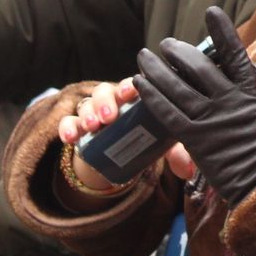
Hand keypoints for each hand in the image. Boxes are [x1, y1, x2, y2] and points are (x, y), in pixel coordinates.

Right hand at [58, 80, 197, 186]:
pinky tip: (70, 137)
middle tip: (110, 117)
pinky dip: (68, 127)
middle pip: (105, 91)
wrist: (120, 156)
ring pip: (86, 104)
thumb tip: (187, 171)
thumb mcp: (162, 146)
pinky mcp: (77, 126)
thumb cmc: (146, 139)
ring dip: (88, 113)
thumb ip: (176, 153)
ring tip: (94, 126)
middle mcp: (112, 101)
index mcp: (135, 99)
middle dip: (106, 101)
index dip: (129, 86)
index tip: (131, 92)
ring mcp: (93, 112)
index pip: (131, 85)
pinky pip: (68, 122)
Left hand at [134, 7, 255, 203]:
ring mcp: (212, 120)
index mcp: (248, 95)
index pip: (234, 55)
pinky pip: (168, 113)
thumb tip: (232, 84)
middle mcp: (229, 102)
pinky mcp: (196, 139)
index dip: (222, 33)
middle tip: (165, 44)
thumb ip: (242, 100)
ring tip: (144, 58)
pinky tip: (140, 85)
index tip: (212, 12)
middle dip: (178, 52)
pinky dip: (153, 96)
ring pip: (178, 87)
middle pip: (199, 67)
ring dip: (157, 70)